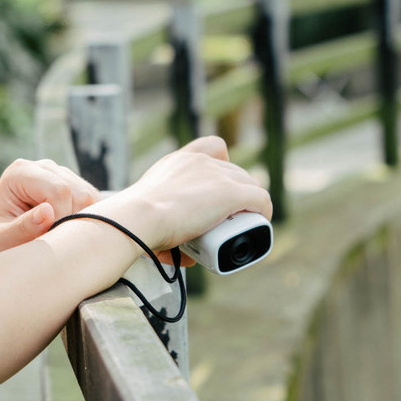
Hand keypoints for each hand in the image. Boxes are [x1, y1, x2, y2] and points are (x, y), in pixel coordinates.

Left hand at [0, 159, 100, 255]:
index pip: (58, 190)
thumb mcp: (2, 240)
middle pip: (78, 191)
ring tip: (59, 239)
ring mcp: (61, 173)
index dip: (62, 217)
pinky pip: (95, 202)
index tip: (51, 239)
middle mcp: (43, 166)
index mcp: (20, 172)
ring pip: (90, 197)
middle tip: (56, 243)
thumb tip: (48, 211)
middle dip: (72, 221)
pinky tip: (69, 233)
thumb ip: (22, 227)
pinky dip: (88, 220)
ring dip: (81, 222)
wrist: (3, 243)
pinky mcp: (75, 185)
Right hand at [90, 136, 271, 255]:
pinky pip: (260, 199)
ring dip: (249, 204)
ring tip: (243, 225)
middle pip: (235, 172)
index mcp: (179, 161)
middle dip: (235, 194)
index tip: (218, 186)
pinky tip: (261, 222)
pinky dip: (263, 211)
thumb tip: (186, 254)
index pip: (212, 147)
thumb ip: (164, 225)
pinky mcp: (231, 193)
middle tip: (227, 219)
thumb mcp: (149, 213)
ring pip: (250, 185)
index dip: (222, 164)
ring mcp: (218, 175)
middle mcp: (200, 161)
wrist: (138, 218)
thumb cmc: (137, 222)